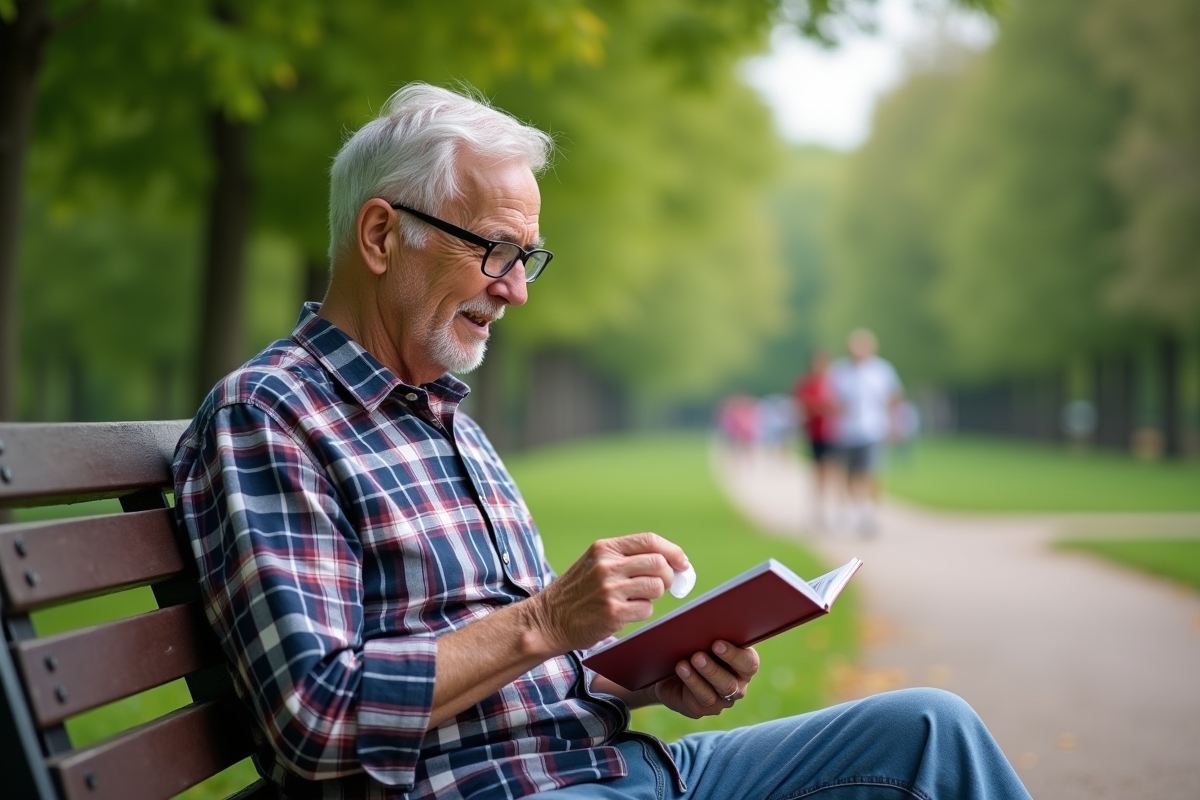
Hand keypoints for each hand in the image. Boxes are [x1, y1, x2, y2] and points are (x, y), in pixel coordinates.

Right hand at [528, 533, 687, 655]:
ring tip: (638, 600)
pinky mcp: (613, 613)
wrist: (548, 619)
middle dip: (668, 576)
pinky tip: (627, 613)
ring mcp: (610, 589)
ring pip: (656, 587)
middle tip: (664, 586)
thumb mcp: (595, 563)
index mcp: (604, 548)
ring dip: (654, 596)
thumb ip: (625, 558)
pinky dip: (643, 612)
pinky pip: (646, 609)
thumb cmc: (577, 592)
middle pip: (658, 563)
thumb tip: (669, 561)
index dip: (673, 551)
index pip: (650, 540)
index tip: (683, 563)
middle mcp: (607, 565)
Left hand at [653, 640, 759, 718]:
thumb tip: (703, 621)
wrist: (670, 672)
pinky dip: (691, 682)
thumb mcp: (701, 640)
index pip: (749, 663)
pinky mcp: (704, 708)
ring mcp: (722, 699)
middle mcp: (737, 684)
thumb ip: (708, 633)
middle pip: (732, 681)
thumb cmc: (693, 648)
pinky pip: (702, 697)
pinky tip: (681, 669)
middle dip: (714, 668)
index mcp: (743, 663)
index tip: (716, 643)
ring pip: (718, 691)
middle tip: (698, 655)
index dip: (734, 655)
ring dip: (702, 675)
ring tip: (686, 662)